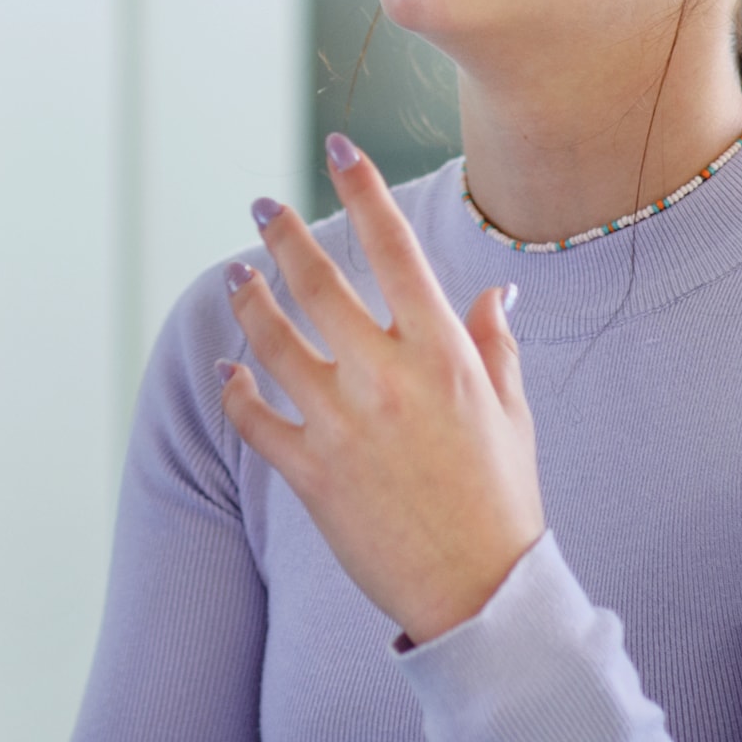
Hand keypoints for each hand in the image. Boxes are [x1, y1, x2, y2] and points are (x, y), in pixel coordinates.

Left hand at [218, 134, 543, 645]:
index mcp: (443, 355)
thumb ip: (492, 345)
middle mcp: (388, 379)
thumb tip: (492, 294)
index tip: (337, 147)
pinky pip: (256, 420)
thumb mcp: (512, 413)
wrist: (481, 594)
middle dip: (283, 233)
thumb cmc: (502, 499)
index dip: (361, 188)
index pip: (394, 248)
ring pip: (273, 342)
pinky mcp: (312, 475)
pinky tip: (230, 373)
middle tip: (262, 205)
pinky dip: (236, 392)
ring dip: (248, 301)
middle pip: (317, 282)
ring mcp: (344, 426)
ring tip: (237, 277)